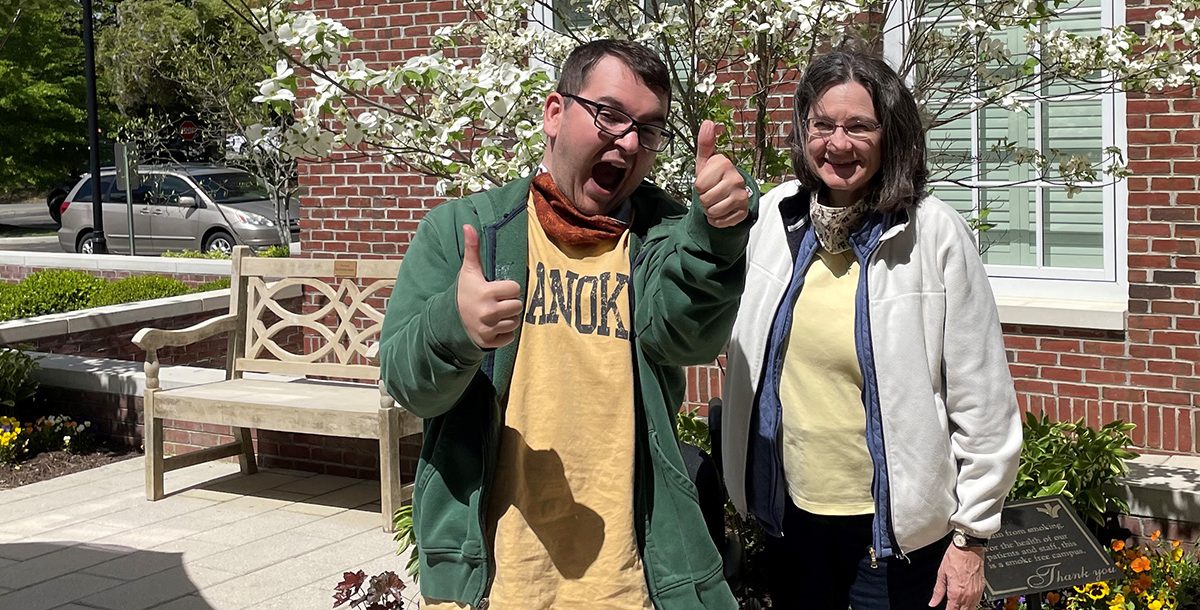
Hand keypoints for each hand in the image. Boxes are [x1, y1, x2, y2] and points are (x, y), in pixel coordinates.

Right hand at [456, 224, 522, 348]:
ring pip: (515, 322)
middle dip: (510, 303)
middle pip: (518, 306)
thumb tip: (468, 225)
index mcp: (485, 293)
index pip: (515, 289)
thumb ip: (472, 248)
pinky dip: (504, 333)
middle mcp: (487, 313)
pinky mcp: (489, 342)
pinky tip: (494, 326)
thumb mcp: (468, 270)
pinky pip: (510, 337)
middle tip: (499, 301)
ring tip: (497, 313)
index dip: (509, 288)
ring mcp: (488, 329)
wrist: (448, 320)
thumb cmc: (464, 292)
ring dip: (509, 318)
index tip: (498, 289)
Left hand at [693, 120, 749, 227]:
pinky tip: (723, 211)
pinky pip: (722, 221)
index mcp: (725, 164)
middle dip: (704, 200)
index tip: (706, 182)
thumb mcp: (705, 161)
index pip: (699, 185)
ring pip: (713, 211)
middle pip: (705, 199)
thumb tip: (709, 122)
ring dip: (710, 211)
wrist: (728, 196)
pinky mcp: (744, 211)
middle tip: (711, 194)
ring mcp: (742, 195)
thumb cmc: (713, 177)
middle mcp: (737, 178)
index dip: (698, 187)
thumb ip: (705, 143)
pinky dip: (718, 220)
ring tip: (716, 202)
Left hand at [928, 544, 984, 609]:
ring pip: (971, 608)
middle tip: (950, 606)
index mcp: (956, 592)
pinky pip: (977, 602)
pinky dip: (971, 604)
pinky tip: (966, 602)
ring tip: (957, 606)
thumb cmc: (956, 556)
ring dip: (964, 608)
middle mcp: (968, 595)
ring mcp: (977, 592)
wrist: (969, 547)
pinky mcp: (982, 588)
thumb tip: (932, 602)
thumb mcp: (942, 573)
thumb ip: (938, 591)